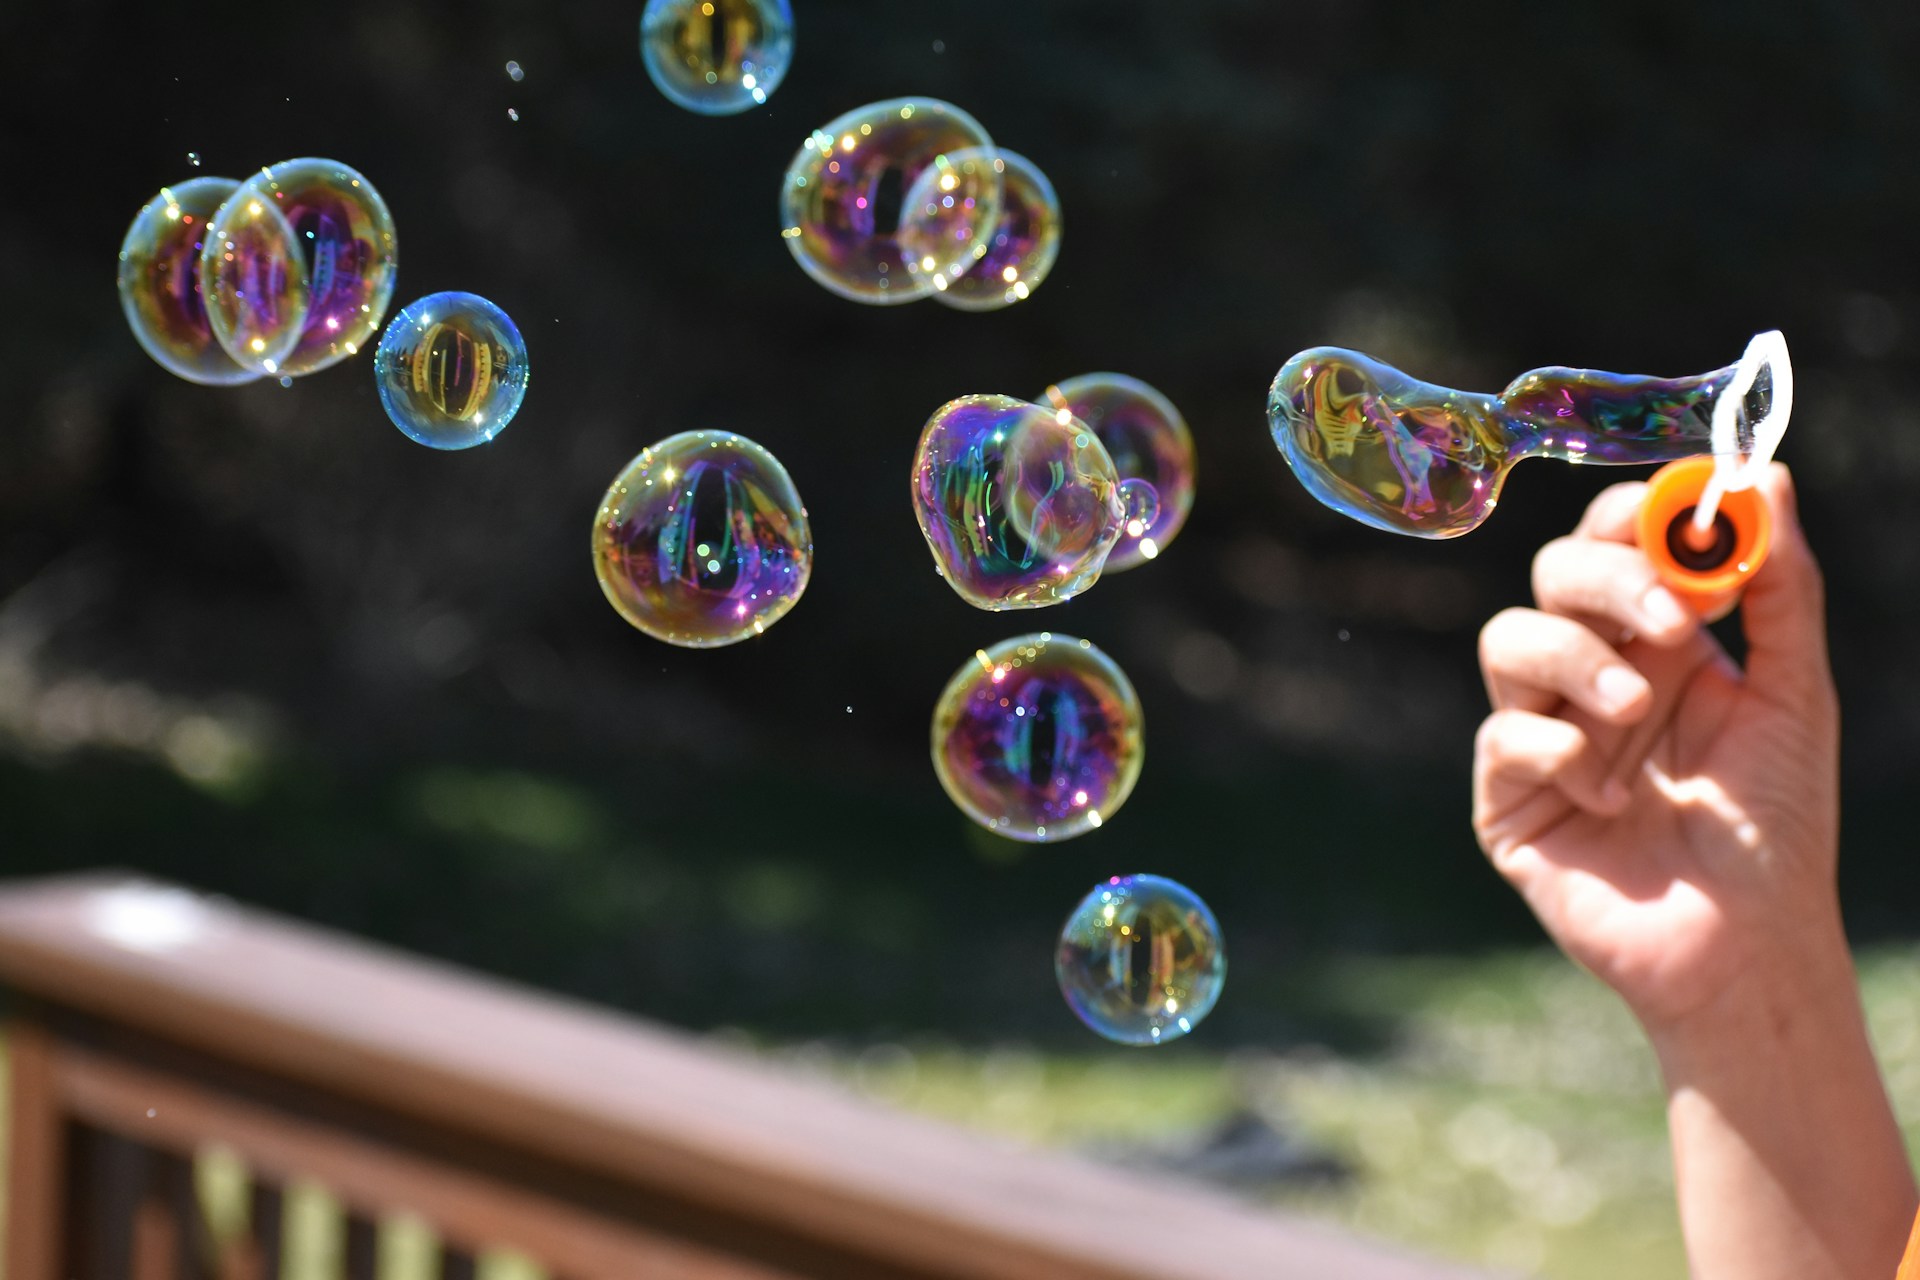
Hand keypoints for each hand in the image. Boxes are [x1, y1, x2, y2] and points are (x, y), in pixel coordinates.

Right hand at [1472, 464, 1840, 1034]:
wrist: (1750, 947)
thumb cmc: (1779, 828)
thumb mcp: (1794, 693)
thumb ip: (1780, 588)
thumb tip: (1766, 477)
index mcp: (1656, 644)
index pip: (1615, 543)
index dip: (1638, 519)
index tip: (1694, 528)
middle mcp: (1591, 678)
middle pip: (1551, 573)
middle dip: (1609, 582)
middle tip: (1679, 624)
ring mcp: (1543, 736)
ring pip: (1506, 641)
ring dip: (1576, 657)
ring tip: (1636, 711)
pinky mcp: (1509, 802)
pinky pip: (1503, 738)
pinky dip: (1558, 749)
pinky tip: (1611, 796)